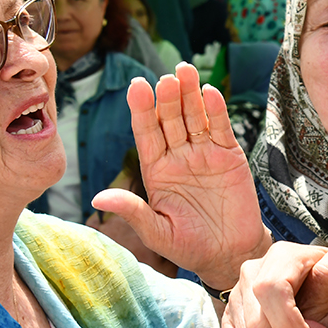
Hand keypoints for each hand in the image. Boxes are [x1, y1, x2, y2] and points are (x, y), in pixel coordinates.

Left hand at [90, 64, 269, 288]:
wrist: (230, 255)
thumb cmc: (189, 247)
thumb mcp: (156, 232)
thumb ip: (132, 211)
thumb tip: (97, 200)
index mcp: (156, 170)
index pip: (146, 133)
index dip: (141, 110)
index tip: (136, 86)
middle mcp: (178, 156)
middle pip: (170, 119)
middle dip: (167, 97)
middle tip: (165, 78)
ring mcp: (204, 153)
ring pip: (194, 117)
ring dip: (190, 94)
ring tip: (186, 71)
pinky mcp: (229, 156)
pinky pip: (220, 129)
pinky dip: (216, 111)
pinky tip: (209, 93)